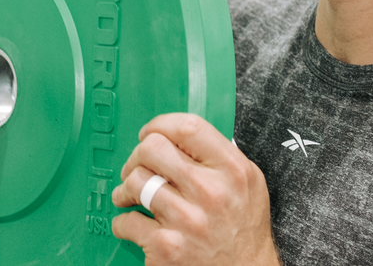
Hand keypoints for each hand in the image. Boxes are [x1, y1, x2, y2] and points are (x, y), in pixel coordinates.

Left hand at [111, 114, 279, 265]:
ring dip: (124, 189)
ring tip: (128, 196)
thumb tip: (179, 136)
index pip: (187, 128)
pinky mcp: (166, 247)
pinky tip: (133, 224)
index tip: (149, 133)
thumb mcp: (248, 184)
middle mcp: (210, 192)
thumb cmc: (244, 230)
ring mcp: (186, 220)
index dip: (160, 125)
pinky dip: (123, 223)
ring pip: (134, 182)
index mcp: (232, 170)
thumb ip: (220, 157)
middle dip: (136, 156)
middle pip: (152, 148)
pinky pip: (126, 221)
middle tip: (136, 168)